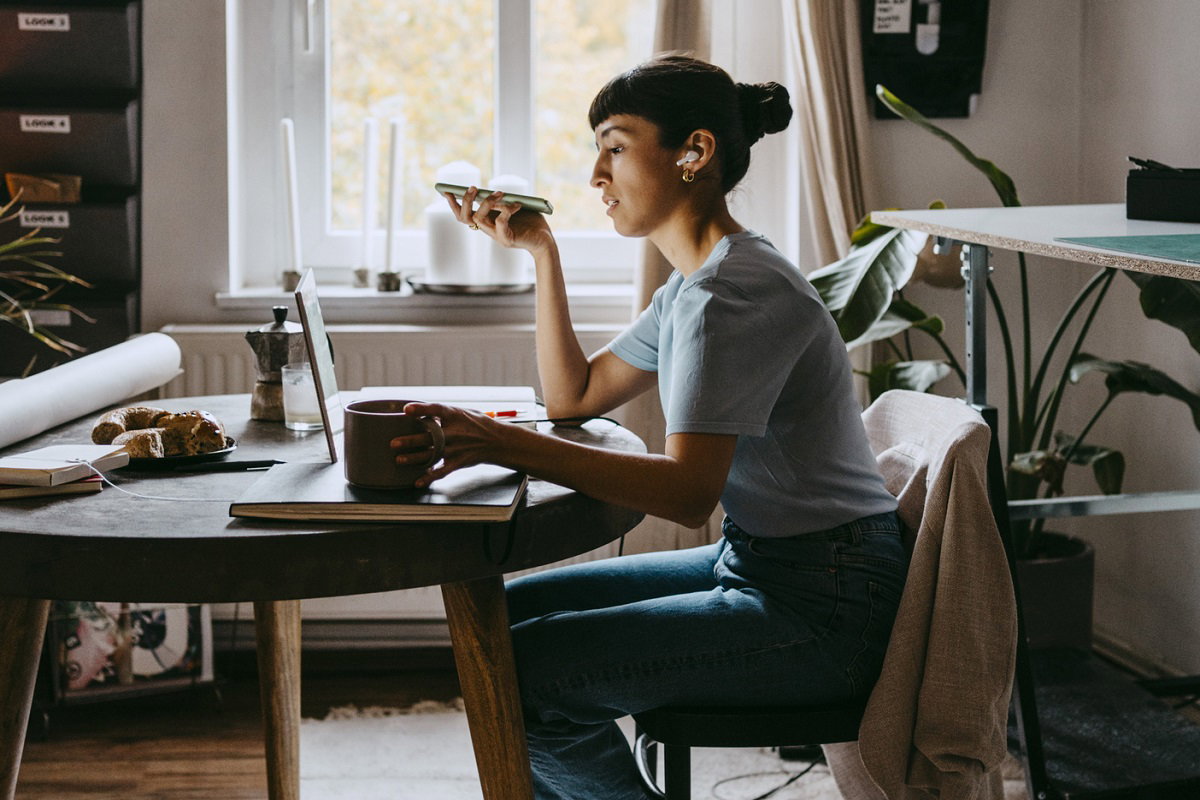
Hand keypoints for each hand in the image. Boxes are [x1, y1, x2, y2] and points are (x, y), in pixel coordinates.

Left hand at [390, 402, 506, 487]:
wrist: (497, 441)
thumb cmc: (475, 423)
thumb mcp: (461, 412)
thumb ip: (440, 413)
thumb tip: (416, 410)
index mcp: (455, 415)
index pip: (436, 410)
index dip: (421, 409)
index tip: (406, 409)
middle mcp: (455, 432)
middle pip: (430, 437)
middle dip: (411, 441)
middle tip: (394, 443)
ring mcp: (457, 449)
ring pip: (432, 455)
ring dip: (414, 458)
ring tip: (399, 460)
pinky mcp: (459, 462)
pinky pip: (442, 472)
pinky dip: (429, 478)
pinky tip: (417, 482)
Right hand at [443, 187, 553, 256]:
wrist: (545, 241)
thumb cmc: (532, 222)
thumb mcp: (515, 206)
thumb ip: (503, 200)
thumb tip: (494, 192)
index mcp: (488, 222)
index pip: (464, 215)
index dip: (454, 204)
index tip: (446, 191)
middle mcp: (489, 230)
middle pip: (466, 218)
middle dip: (466, 201)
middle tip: (472, 187)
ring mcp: (496, 236)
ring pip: (479, 219)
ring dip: (487, 203)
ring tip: (500, 193)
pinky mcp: (507, 240)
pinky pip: (500, 223)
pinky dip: (507, 211)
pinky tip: (517, 205)